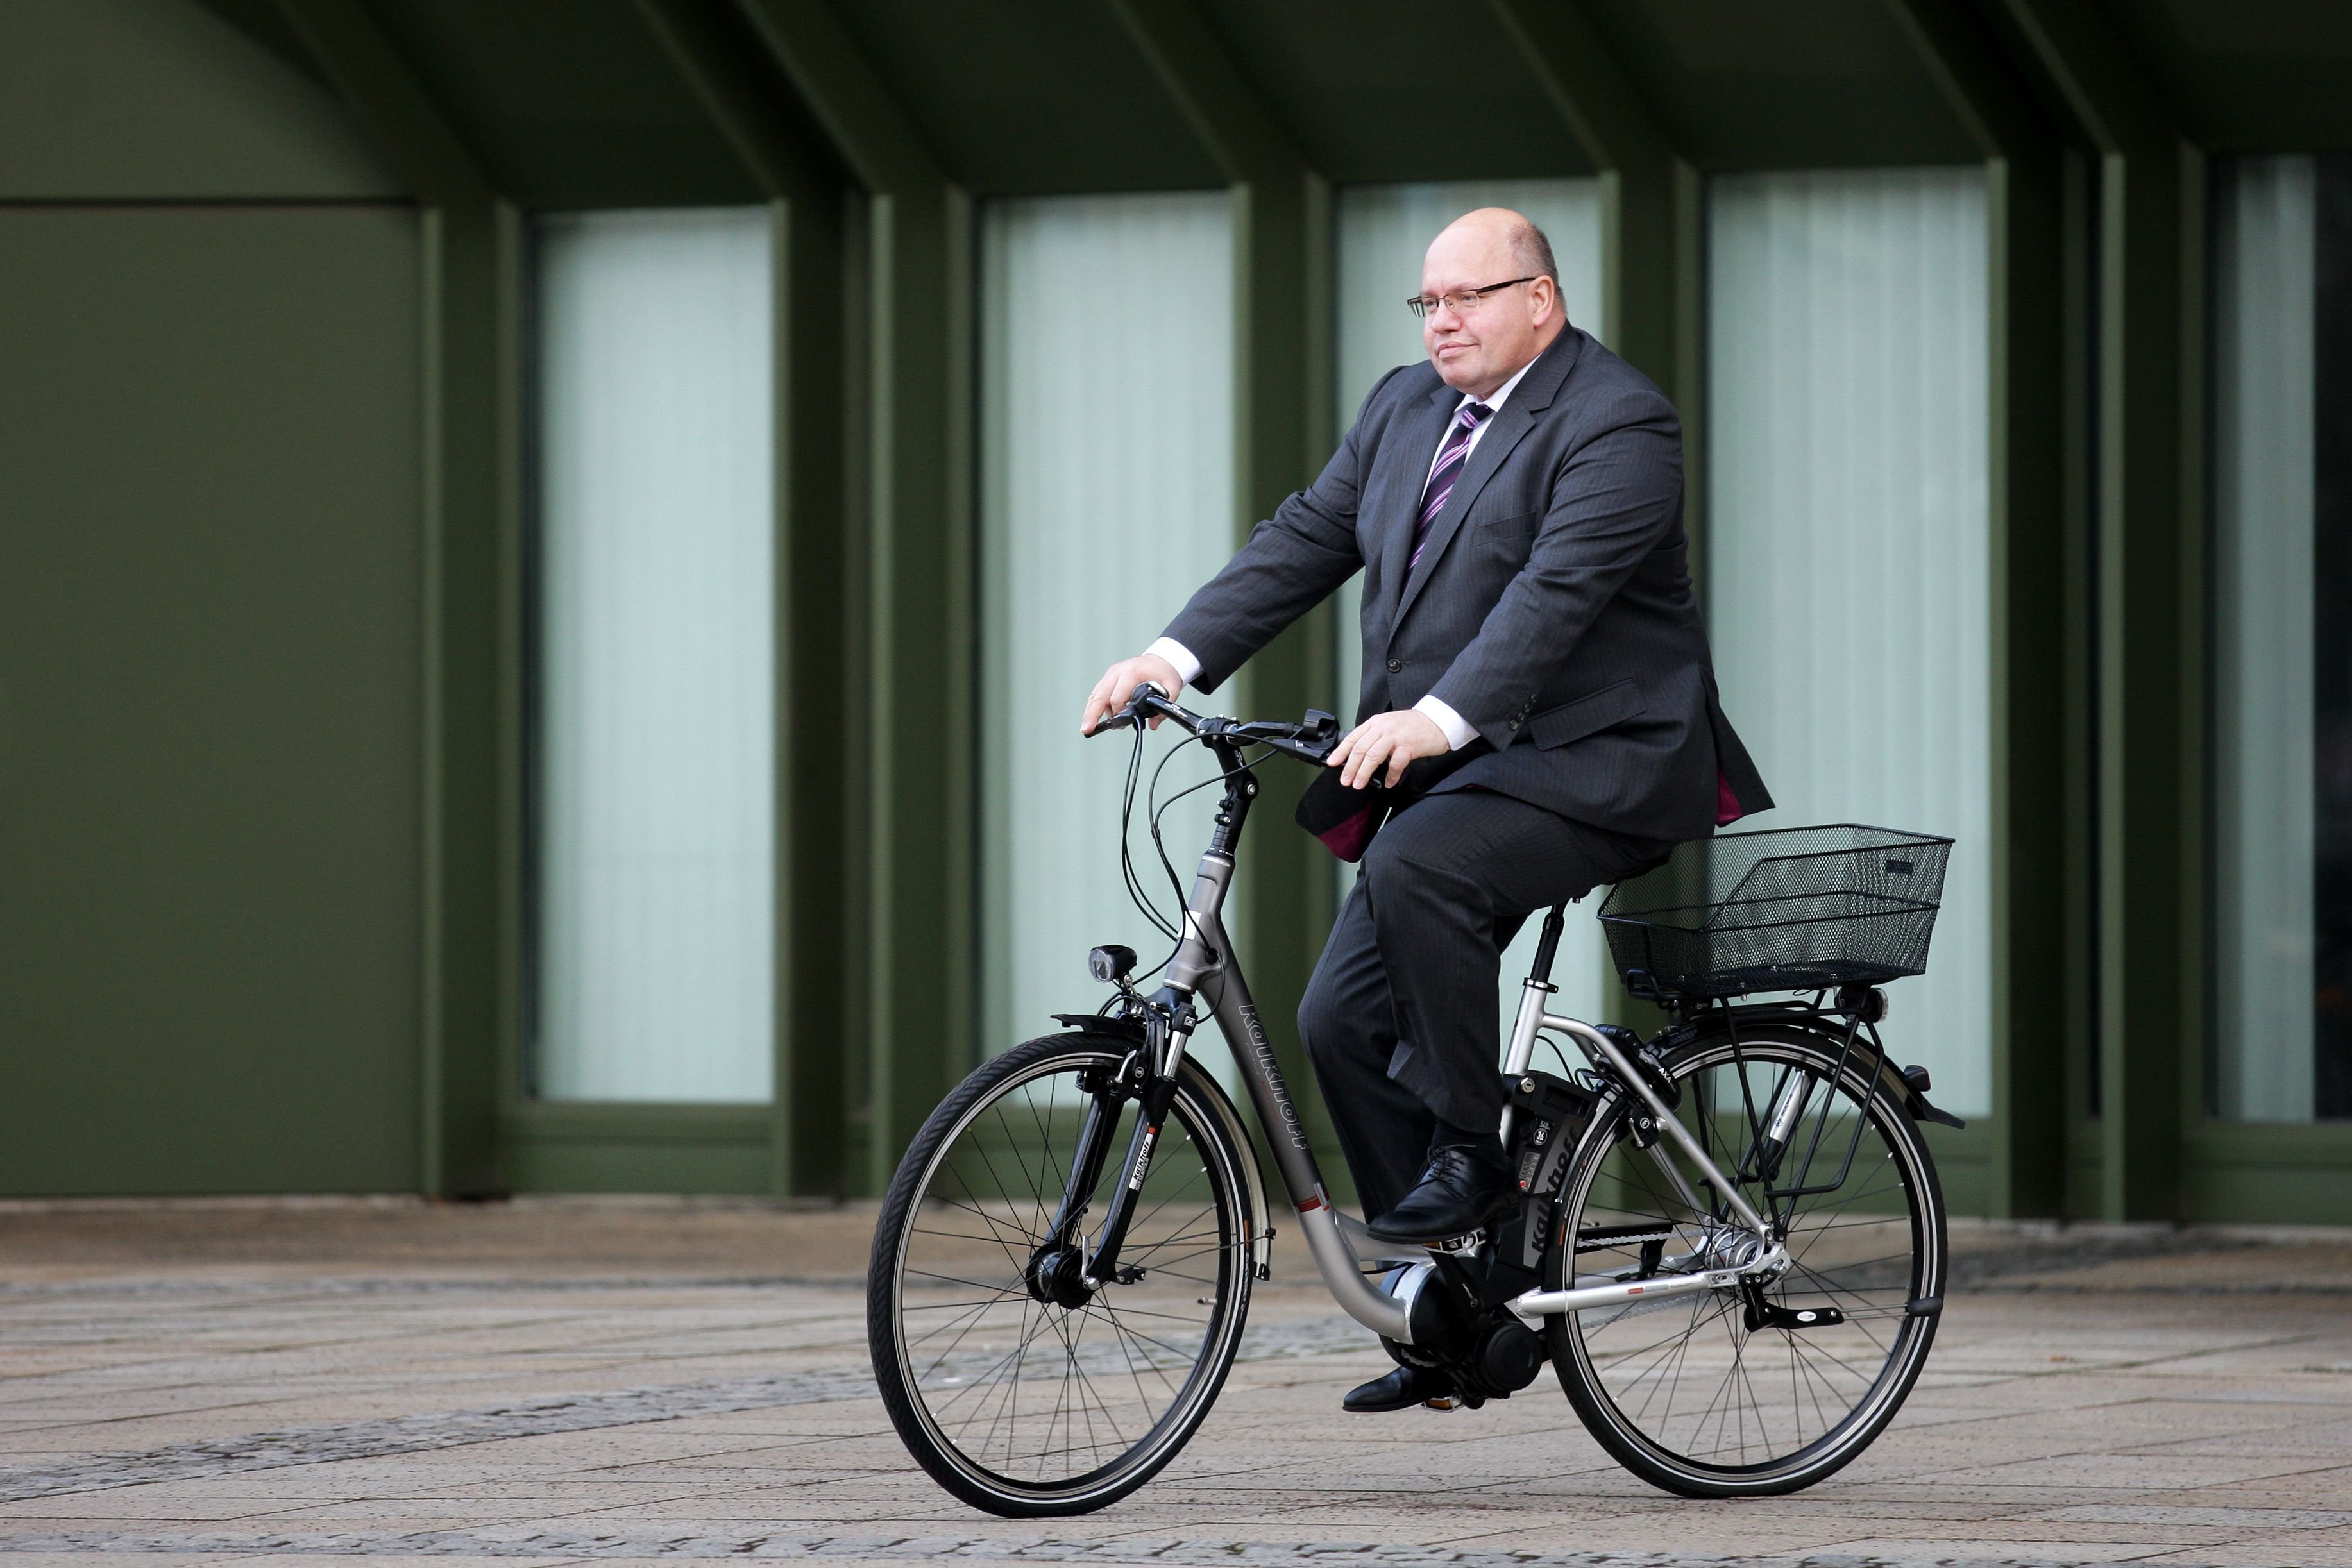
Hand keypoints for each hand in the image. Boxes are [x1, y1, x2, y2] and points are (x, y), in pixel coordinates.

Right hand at [1081, 652, 1183, 734]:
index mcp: (1131, 673)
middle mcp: (1117, 671)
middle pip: (1100, 695)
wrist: (1161, 660)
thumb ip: (1164, 708)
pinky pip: (1098, 692)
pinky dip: (1094, 705)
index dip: (1117, 713)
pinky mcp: (1109, 677)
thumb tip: (1153, 725)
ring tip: (1087, 727)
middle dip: (1092, 714)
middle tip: (1087, 729)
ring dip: (1090, 711)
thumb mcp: (1171, 689)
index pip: (1117, 697)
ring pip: (1095, 694)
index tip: (1121, 724)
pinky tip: (1091, 717)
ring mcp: (1111, 673)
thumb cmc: (1164, 673)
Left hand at [1328, 709, 1449, 790]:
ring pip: (1373, 756)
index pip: (1353, 738)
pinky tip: (1388, 783)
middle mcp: (1383, 728)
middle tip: (1345, 781)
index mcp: (1375, 723)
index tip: (1332, 763)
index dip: (1341, 752)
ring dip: (1364, 772)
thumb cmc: (1413, 726)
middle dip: (1350, 767)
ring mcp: (1395, 736)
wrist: (1437, 721)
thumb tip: (1359, 757)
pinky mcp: (1409, 746)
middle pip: (1360, 749)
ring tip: (1359, 784)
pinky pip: (1395, 763)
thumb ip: (1375, 736)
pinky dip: (1391, 775)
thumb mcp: (1389, 725)